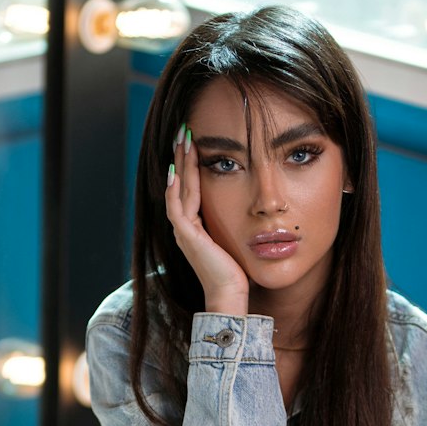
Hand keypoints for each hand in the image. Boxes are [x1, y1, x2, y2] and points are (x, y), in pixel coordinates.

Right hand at [165, 125, 248, 315]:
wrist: (229, 295)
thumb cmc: (236, 274)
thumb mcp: (234, 240)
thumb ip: (232, 223)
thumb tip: (249, 208)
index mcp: (195, 226)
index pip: (189, 187)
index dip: (190, 164)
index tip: (194, 141)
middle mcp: (185, 227)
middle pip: (179, 183)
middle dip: (181, 155)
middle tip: (183, 130)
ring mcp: (184, 231)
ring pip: (177, 189)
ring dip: (180, 163)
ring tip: (183, 140)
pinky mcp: (187, 237)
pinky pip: (177, 207)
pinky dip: (177, 188)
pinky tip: (178, 170)